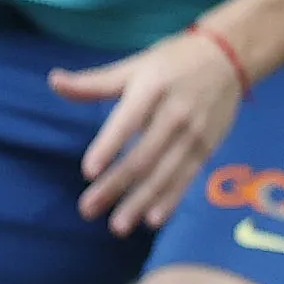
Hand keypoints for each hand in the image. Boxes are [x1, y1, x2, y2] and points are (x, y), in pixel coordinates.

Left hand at [49, 23, 252, 232]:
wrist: (229, 58)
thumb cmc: (171, 62)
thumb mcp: (133, 66)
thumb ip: (93, 82)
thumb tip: (53, 81)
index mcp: (152, 90)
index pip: (127, 122)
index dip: (109, 146)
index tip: (89, 171)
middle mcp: (175, 114)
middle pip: (143, 156)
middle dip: (115, 186)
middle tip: (87, 209)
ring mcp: (194, 134)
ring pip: (164, 173)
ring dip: (140, 202)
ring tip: (117, 226)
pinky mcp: (207, 148)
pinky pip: (186, 179)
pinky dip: (170, 200)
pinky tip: (152, 220)